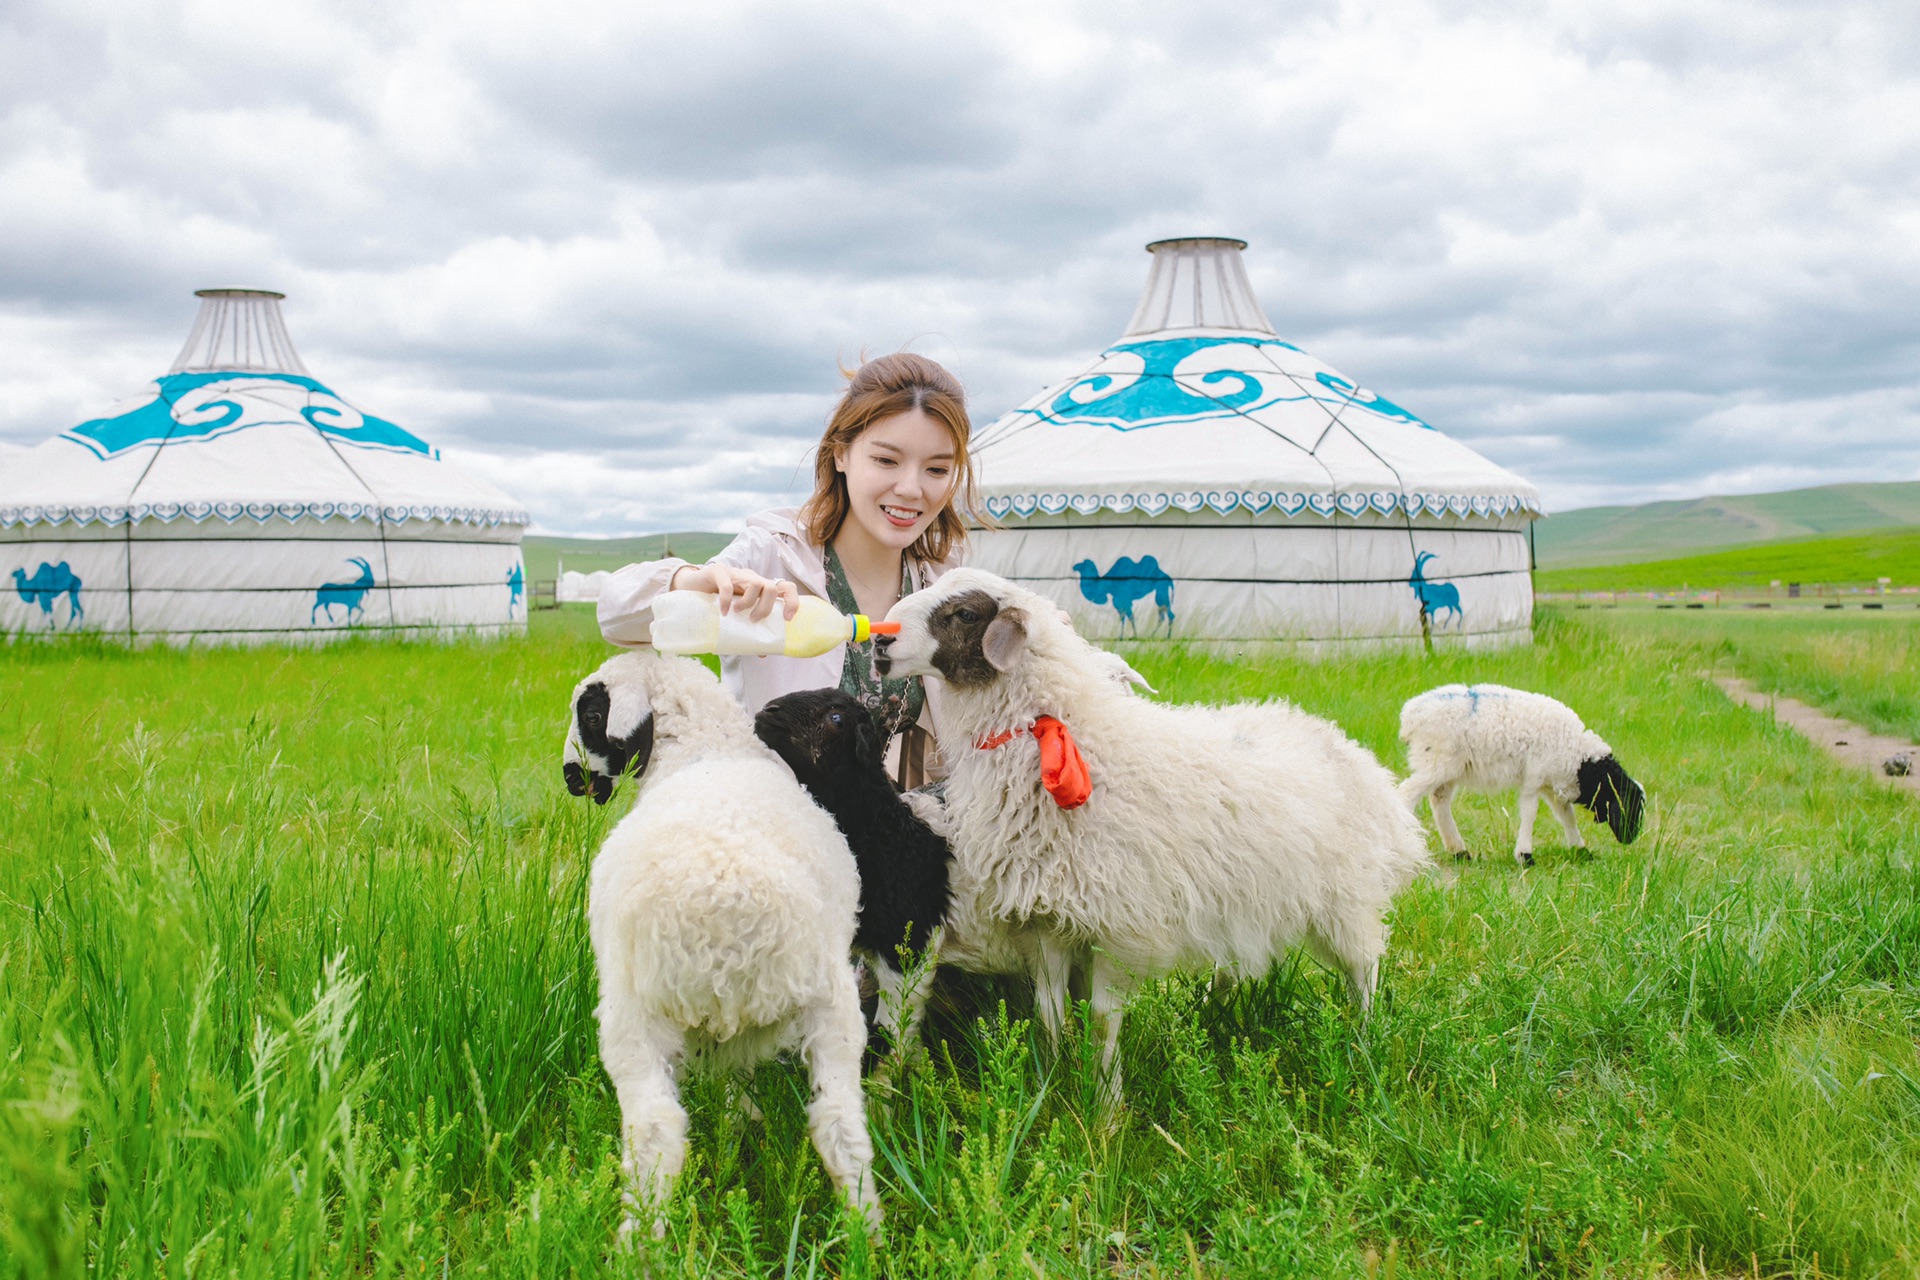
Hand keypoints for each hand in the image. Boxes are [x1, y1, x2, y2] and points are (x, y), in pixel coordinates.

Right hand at [672, 564, 798, 622]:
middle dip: (766, 608)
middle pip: (772, 587)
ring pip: (755, 583)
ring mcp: (735, 573)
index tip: (787, 618)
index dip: (792, 601)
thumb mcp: (735, 617)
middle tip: (753, 620)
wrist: (690, 586)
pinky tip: (723, 612)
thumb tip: (763, 653)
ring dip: (749, 602)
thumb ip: (748, 631)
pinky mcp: (718, 571)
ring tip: (736, 613)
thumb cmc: (716, 602)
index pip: (785, 587)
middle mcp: (751, 578)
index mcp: (759, 588)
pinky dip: (727, 601)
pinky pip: (728, 585)